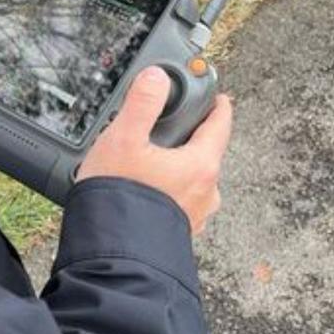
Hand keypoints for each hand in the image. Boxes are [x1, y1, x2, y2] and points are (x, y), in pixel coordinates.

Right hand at [76, 66, 232, 234]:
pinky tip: (145, 193)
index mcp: (201, 166)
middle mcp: (206, 193)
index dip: (218, 107)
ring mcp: (194, 216)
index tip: (218, 98)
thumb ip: (142, 103)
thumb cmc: (120, 198)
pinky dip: (167, 194)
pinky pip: (179, 204)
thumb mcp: (123, 139)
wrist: (113, 255)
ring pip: (192, 182)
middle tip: (170, 129)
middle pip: (205, 154)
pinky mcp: (178, 233)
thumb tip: (155, 78)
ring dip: (177, 170)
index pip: (220, 126)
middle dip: (189, 140)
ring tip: (150, 164)